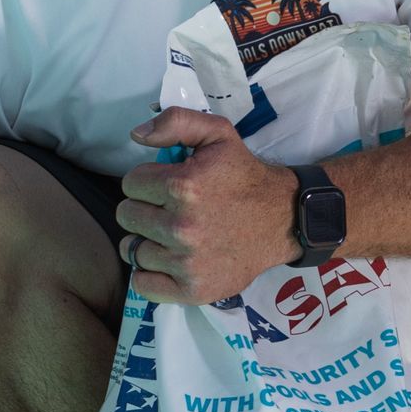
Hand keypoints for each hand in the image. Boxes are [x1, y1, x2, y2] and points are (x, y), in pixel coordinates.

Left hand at [119, 108, 298, 302]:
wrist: (283, 219)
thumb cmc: (244, 176)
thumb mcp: (218, 134)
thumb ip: (176, 122)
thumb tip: (137, 134)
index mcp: (183, 186)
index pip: (130, 184)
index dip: (147, 181)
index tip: (166, 185)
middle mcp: (182, 227)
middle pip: (127, 216)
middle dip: (144, 208)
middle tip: (170, 209)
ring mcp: (186, 262)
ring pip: (133, 249)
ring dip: (147, 240)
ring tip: (171, 235)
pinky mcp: (192, 289)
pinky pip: (143, 284)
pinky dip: (149, 273)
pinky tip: (167, 260)